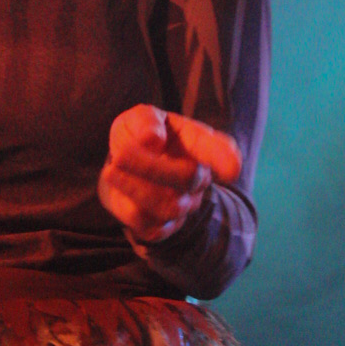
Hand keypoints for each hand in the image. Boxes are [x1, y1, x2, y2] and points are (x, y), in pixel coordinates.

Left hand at [98, 105, 242, 244]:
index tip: (231, 169)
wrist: (121, 168)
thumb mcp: (138, 118)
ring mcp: (182, 206)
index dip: (226, 159)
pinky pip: (146, 223)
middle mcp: (198, 178)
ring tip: (112, 166)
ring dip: (135, 187)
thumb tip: (153, 141)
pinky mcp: (160, 228)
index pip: (219, 150)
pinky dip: (126, 202)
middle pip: (190, 178)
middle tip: (121, 154)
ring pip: (168, 206)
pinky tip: (116, 181)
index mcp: (199, 145)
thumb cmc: (139, 137)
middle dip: (152, 167)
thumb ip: (146, 121)